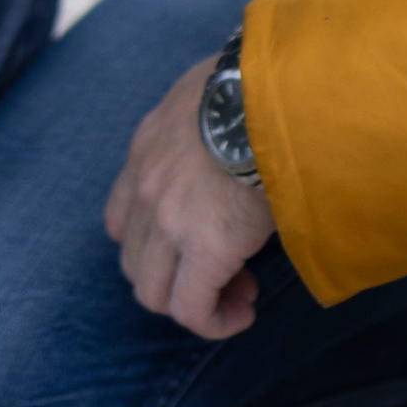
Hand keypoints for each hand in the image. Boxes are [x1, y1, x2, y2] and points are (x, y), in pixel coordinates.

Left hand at [104, 57, 276, 341]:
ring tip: (239, 293)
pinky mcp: (205, 247)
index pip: (123, 217)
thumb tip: (242, 135)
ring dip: (193, 303)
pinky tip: (242, 314)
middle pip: (134, 261)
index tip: (198, 244)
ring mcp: (169, 220)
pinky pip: (192, 309)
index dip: (155, 245)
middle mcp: (146, 186)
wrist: (283, 91)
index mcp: (148, 146)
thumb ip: (211, 123)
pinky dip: (214, 321)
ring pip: (155, 293)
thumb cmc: (268, 84)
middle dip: (175, 278)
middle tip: (227, 271)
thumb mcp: (217, 93)